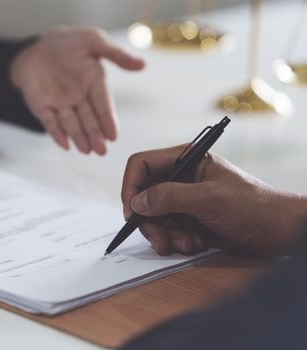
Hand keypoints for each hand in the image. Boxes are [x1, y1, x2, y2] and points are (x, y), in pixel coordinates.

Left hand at [10, 27, 144, 154]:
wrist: (37, 46)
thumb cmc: (68, 42)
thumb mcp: (93, 40)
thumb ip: (115, 54)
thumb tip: (142, 65)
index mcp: (94, 84)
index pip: (103, 104)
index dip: (108, 120)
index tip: (113, 136)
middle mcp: (80, 98)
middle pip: (89, 119)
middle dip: (95, 135)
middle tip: (102, 151)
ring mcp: (61, 105)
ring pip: (71, 124)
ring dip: (78, 137)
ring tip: (86, 150)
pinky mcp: (42, 108)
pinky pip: (49, 122)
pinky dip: (56, 133)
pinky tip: (64, 144)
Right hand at [121, 145, 306, 256]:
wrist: (282, 232)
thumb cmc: (254, 207)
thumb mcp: (208, 199)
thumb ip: (169, 197)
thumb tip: (137, 202)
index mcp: (186, 160)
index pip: (142, 165)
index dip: (132, 187)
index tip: (132, 213)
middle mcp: (181, 178)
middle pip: (143, 195)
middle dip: (149, 221)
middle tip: (159, 240)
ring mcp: (185, 200)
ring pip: (154, 217)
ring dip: (165, 234)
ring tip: (187, 244)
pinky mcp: (190, 219)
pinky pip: (168, 230)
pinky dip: (177, 241)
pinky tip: (196, 244)